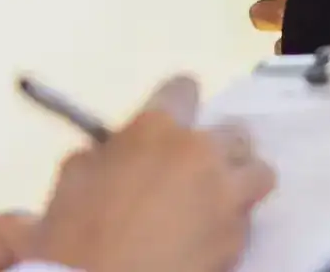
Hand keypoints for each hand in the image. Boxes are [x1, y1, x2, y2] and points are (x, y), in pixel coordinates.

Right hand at [28, 76, 274, 271]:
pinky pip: (247, 222)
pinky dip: (233, 228)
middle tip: (196, 172)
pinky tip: (209, 241)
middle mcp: (199, 151)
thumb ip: (103, 153)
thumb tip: (112, 152)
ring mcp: (225, 195)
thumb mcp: (72, 177)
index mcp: (155, 127)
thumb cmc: (74, 234)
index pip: (184, 88)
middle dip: (217, 149)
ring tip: (219, 203)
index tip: (172, 123)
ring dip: (241, 182)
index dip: (178, 104)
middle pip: (231, 132)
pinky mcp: (237, 239)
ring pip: (257, 172)